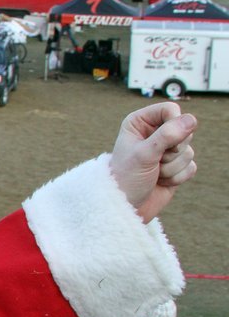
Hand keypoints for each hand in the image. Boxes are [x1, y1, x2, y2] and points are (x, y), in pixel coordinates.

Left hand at [108, 103, 196, 221]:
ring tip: (153, 173)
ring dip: (171, 167)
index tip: (164, 141)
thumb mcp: (143, 155)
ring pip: (189, 151)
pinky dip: (177, 177)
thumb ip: (166, 135)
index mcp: (140, 123)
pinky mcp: (177, 166)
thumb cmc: (125, 178)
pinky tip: (161, 181)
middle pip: (185, 129)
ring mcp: (167, 150)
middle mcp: (154, 133)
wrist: (126, 207)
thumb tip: (191, 119)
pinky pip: (191, 166)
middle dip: (172, 150)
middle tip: (154, 161)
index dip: (174, 123)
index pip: (170, 109)